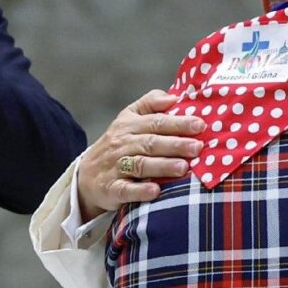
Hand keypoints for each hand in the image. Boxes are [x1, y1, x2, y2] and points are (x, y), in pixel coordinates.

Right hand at [77, 89, 204, 220]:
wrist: (87, 175)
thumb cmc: (119, 144)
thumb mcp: (129, 118)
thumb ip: (151, 104)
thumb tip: (173, 96)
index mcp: (129, 125)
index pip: (156, 122)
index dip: (178, 123)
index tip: (200, 125)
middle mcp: (122, 144)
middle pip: (150, 143)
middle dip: (175, 145)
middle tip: (198, 147)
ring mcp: (115, 167)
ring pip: (140, 165)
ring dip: (162, 166)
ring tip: (183, 168)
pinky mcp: (111, 189)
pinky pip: (125, 190)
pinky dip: (140, 191)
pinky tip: (156, 191)